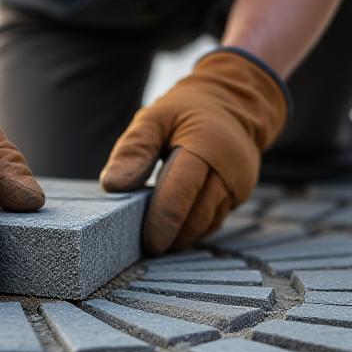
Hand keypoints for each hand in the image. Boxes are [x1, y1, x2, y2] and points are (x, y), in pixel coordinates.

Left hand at [101, 49, 287, 253]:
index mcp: (205, 145)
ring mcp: (239, 185)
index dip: (162, 222)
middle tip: (144, 246)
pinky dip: (192, 230)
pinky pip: (213, 222)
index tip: (146, 241)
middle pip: (196, 216)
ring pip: (206, 224)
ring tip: (156, 240)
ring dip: (181, 236)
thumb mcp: (154, 118)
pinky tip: (173, 230)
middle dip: (170, 236)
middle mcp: (229, 169)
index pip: (181, 193)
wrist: (234, 105)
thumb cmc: (184, 112)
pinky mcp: (239, 197)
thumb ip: (133, 150)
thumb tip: (113, 185)